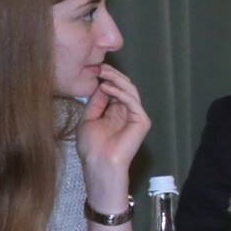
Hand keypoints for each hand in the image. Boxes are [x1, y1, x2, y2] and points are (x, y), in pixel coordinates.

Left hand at [77, 63, 150, 198]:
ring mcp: (136, 116)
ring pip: (130, 91)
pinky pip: (133, 101)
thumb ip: (96, 103)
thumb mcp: (88, 119)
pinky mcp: (142, 121)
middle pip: (124, 87)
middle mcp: (128, 112)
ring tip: (103, 74)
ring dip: (116, 80)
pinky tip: (107, 87)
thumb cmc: (92, 147)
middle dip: (112, 75)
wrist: (99, 164)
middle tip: (99, 67)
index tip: (93, 69)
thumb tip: (101, 85)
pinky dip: (120, 92)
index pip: (115, 90)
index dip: (107, 78)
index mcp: (116, 112)